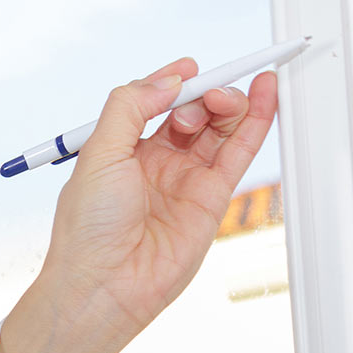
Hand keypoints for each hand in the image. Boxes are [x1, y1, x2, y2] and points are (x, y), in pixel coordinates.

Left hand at [0, 56, 279, 352]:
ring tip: (227, 97)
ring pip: (217, 128)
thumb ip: (130, 108)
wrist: (103, 286)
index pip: (153, 104)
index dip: (173, 82)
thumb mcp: (98, 154)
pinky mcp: (210, 200)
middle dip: (201, 94)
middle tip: (202, 97)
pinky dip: (255, 121)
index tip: (189, 66)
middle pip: (190, 112)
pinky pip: (238, 152)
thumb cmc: (87, 231)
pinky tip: (264, 93)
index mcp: (118, 151)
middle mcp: (152, 164)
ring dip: (227, 103)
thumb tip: (167, 79)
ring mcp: (183, 181)